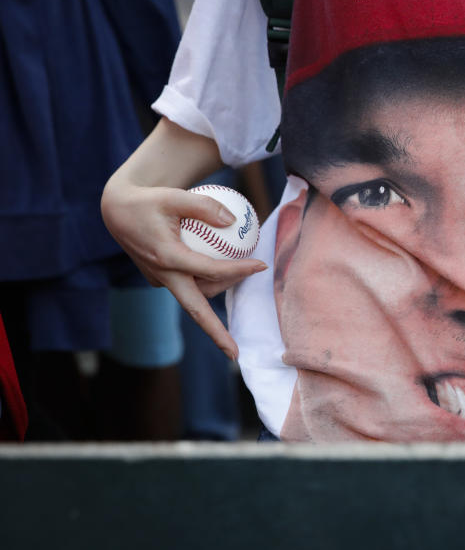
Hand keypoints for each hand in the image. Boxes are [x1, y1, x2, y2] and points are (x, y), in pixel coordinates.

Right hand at [102, 179, 266, 358]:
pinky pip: (190, 284)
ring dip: (221, 288)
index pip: (210, 271)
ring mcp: (160, 279)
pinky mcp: (160, 278)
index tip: (262, 265)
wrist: (117, 211)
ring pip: (197, 294)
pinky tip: (226, 266)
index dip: (238, 270)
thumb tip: (232, 220)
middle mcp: (162, 275)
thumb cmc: (148, 201)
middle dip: (214, 334)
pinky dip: (209, 279)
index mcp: (166, 258)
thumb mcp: (174, 195)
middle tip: (235, 354)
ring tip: (245, 271)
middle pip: (195, 309)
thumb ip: (204, 206)